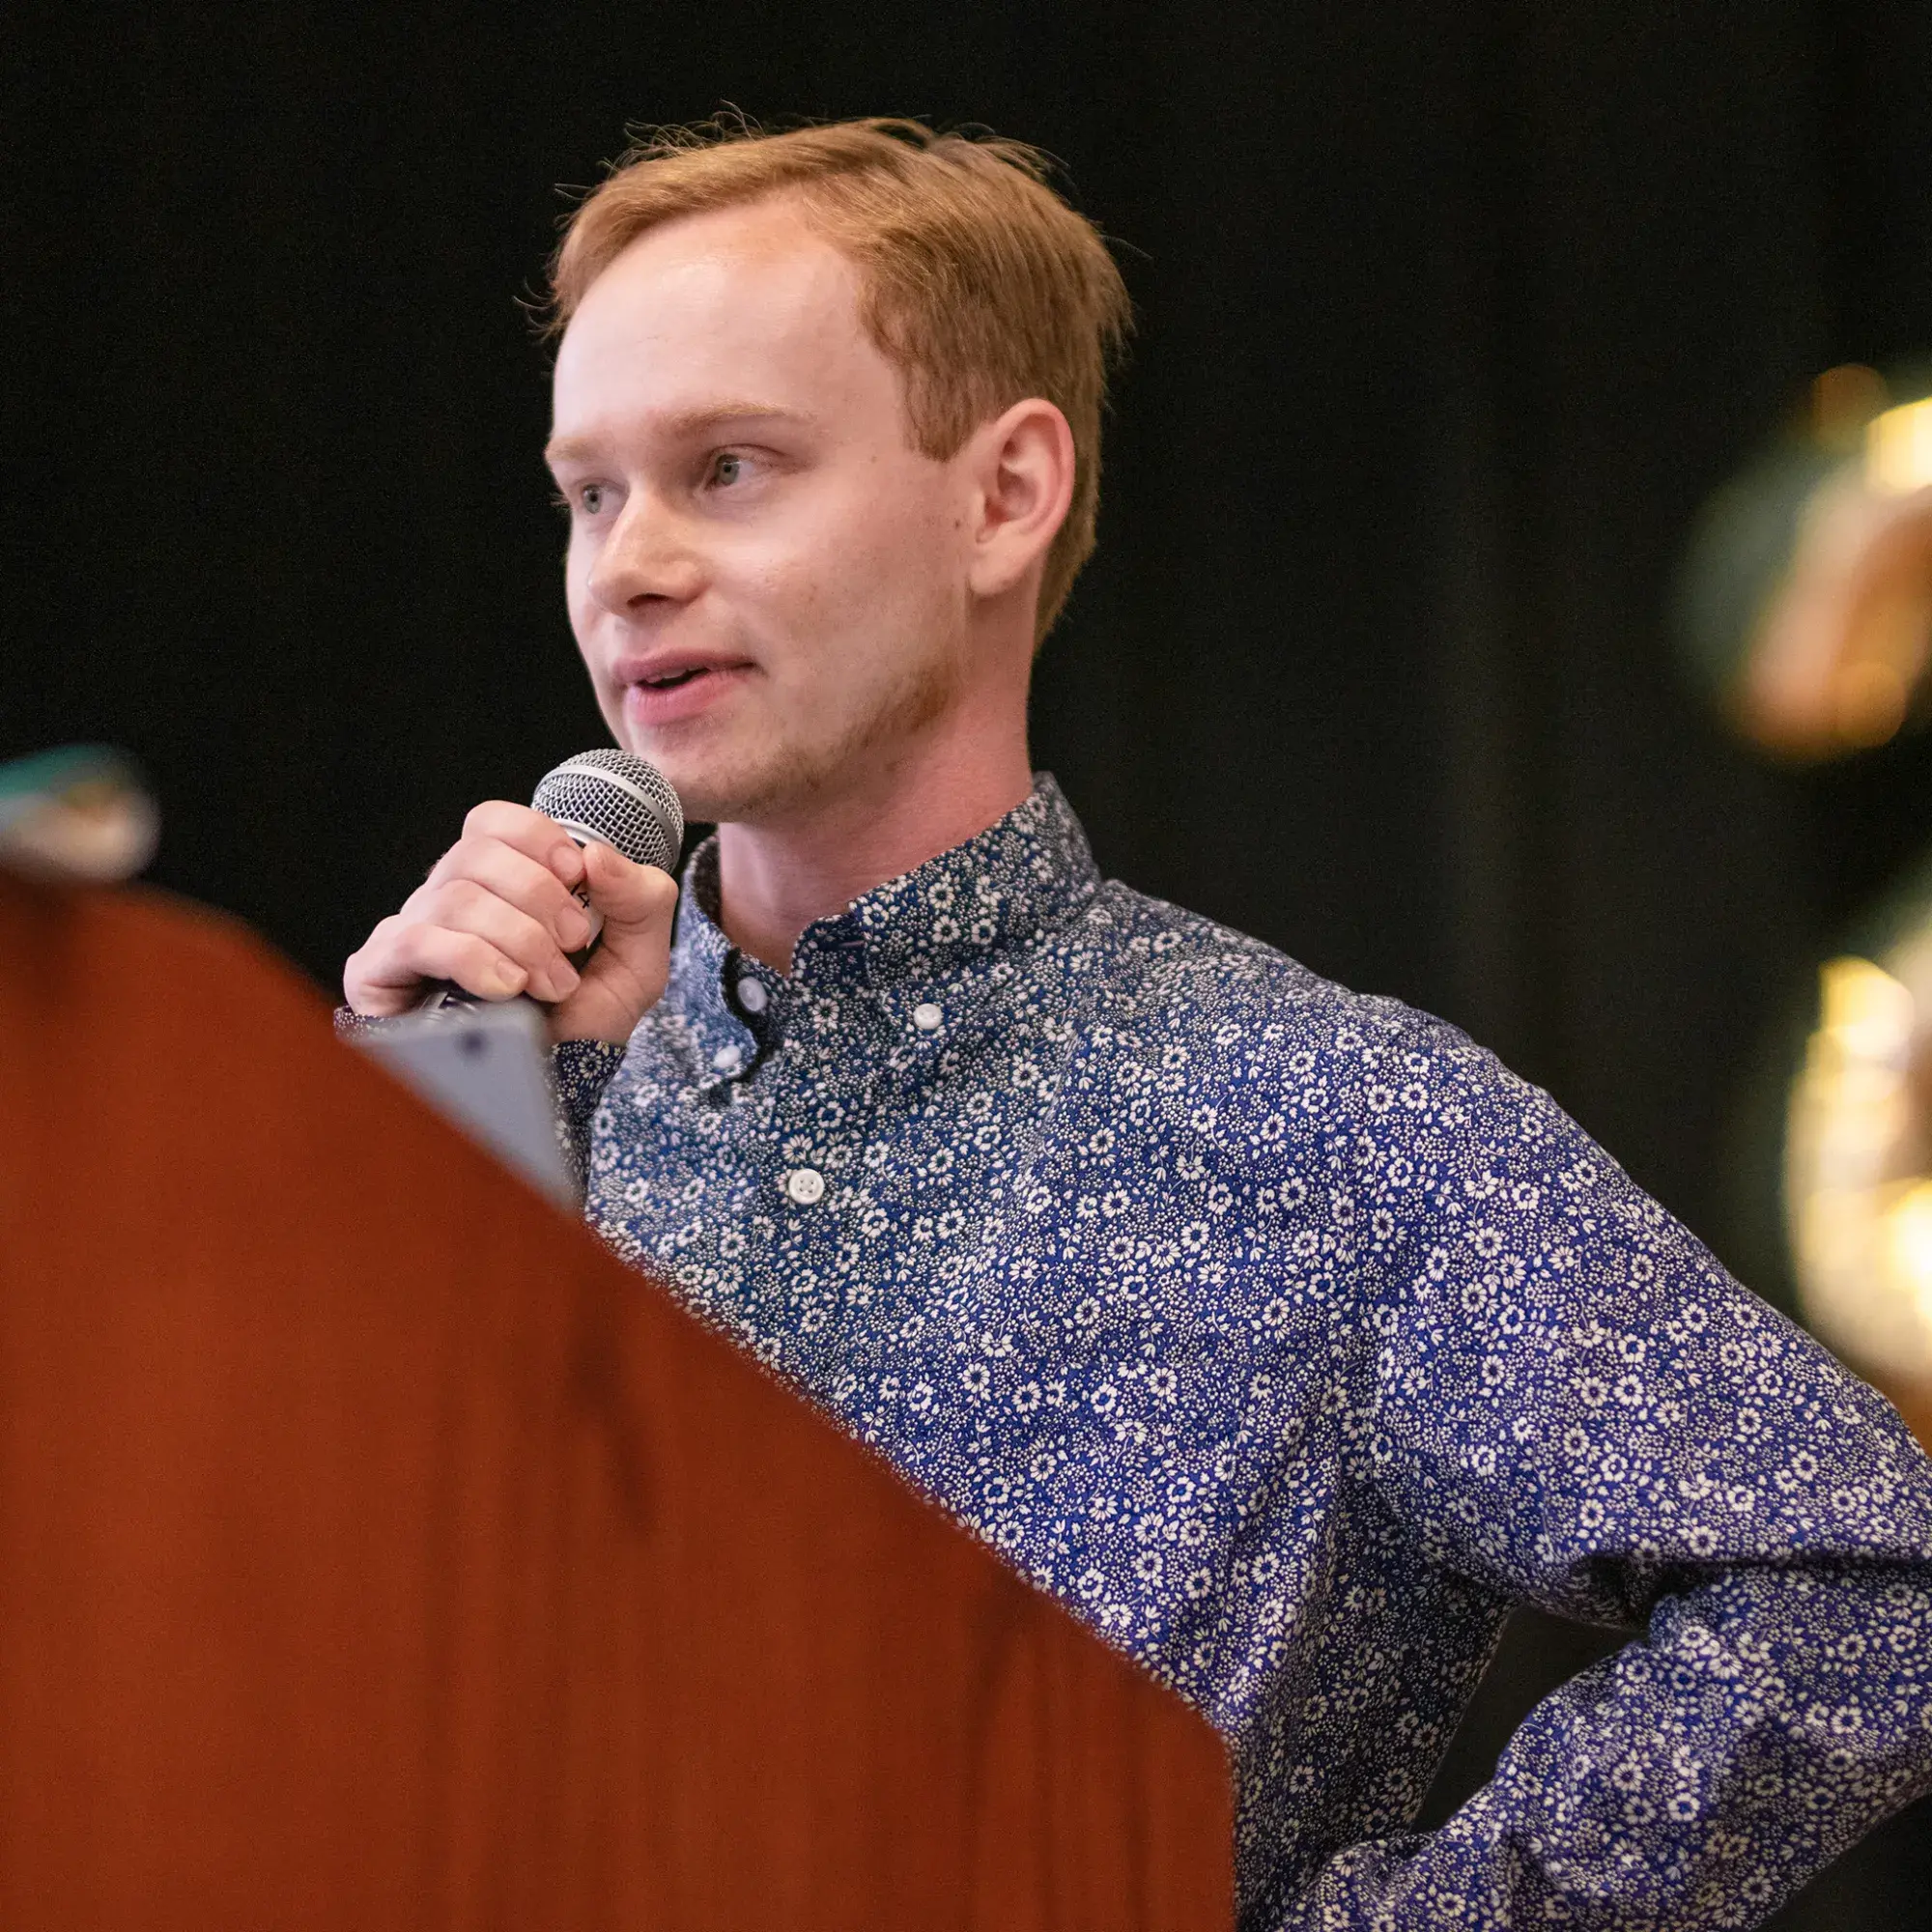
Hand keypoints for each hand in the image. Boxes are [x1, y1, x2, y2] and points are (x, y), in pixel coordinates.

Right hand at [343, 801, 677, 1043]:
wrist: (554, 1092)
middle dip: (540, 896)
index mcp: (499, 883)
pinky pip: (417, 939)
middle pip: (476, 853)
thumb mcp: (638, 959)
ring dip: (518, 939)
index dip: (537, 838)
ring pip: (455, 896)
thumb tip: (597, 854)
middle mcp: (449, 898)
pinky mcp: (380, 971)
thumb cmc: (585, 1021)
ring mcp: (412, 932)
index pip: (494, 823)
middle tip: (575, 942)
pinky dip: (472, 958)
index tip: (578, 877)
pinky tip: (507, 988)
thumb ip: (641, 899)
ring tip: (552, 985)